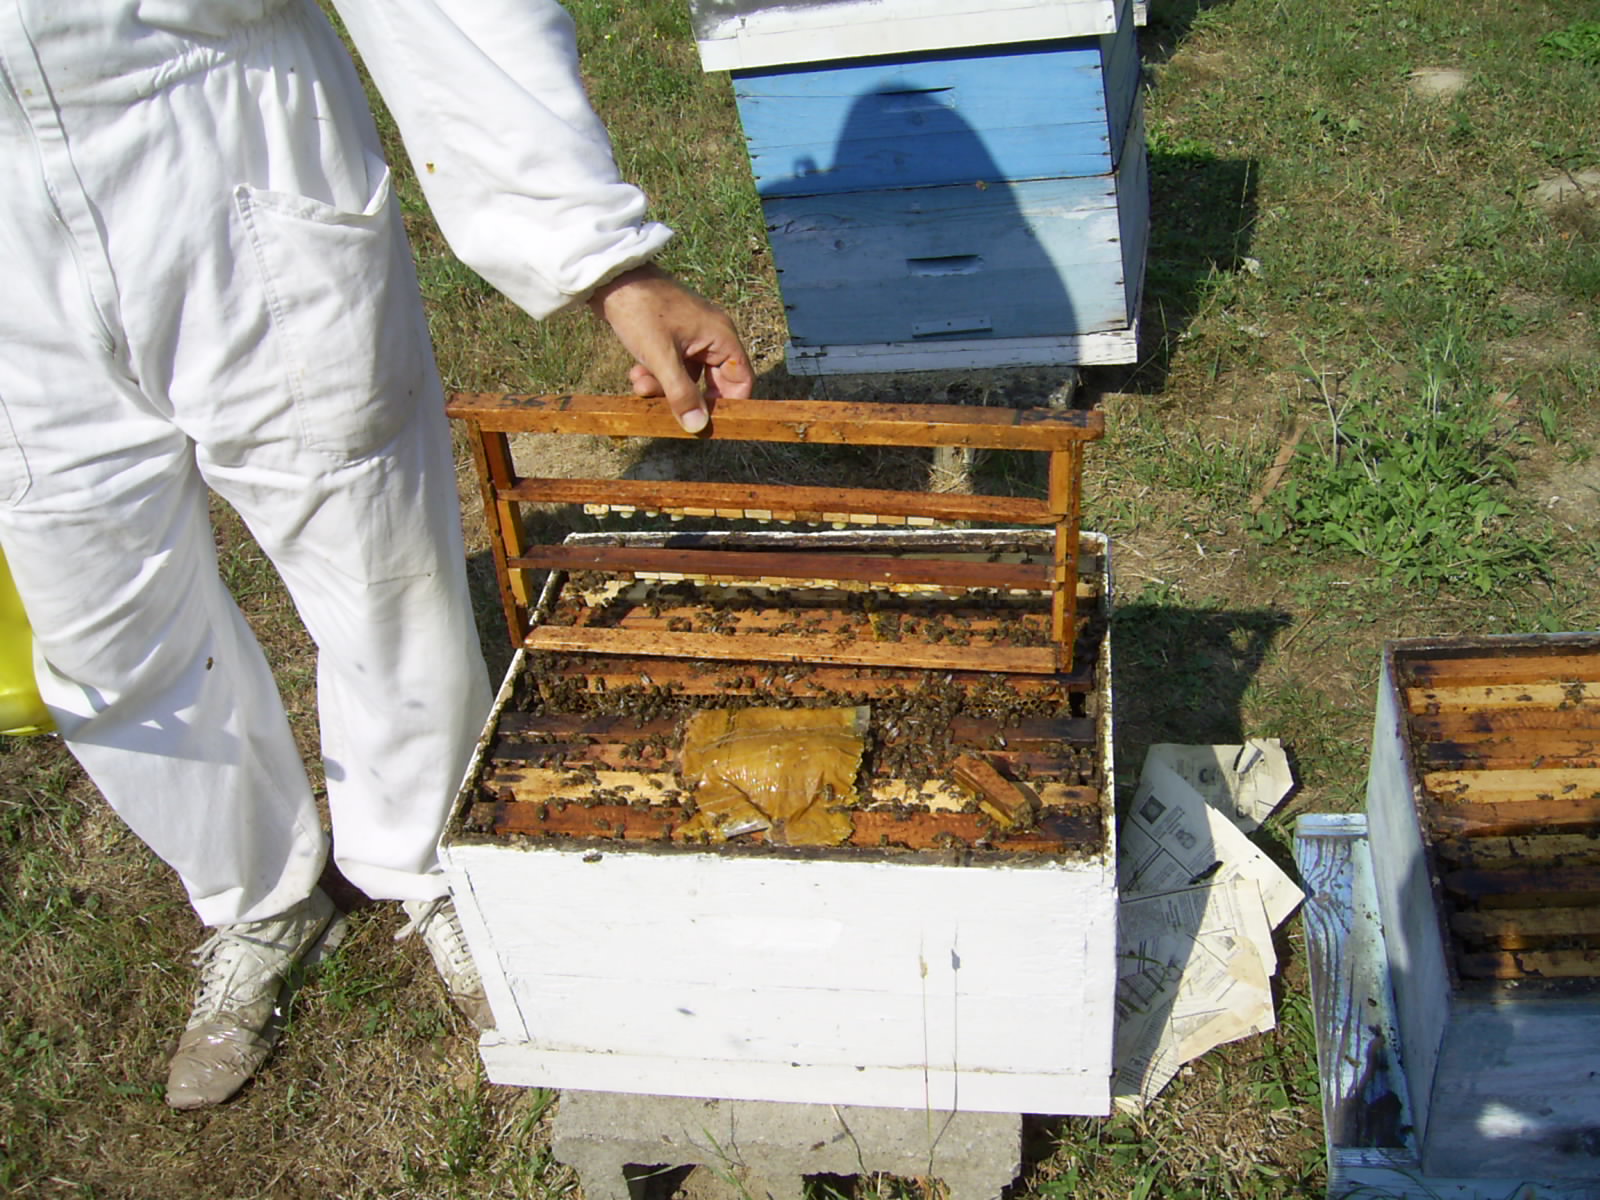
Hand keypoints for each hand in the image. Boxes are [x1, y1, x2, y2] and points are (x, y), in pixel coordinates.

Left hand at [586, 264, 751, 431]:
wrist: (610, 278)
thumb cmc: (641, 310)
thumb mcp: (662, 357)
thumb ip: (682, 394)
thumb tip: (699, 427)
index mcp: (721, 336)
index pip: (742, 381)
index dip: (728, 404)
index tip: (705, 421)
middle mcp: (712, 337)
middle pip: (713, 383)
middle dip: (686, 397)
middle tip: (664, 408)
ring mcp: (692, 337)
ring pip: (688, 378)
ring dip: (665, 388)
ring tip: (640, 384)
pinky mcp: (672, 337)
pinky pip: (673, 367)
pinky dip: (656, 375)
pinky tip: (636, 373)